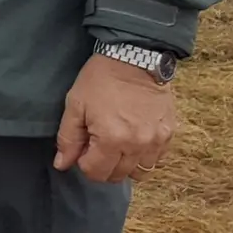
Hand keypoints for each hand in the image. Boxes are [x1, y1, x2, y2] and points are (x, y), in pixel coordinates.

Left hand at [54, 54, 176, 182]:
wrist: (136, 57)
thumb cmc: (101, 79)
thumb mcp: (75, 105)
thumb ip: (68, 139)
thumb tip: (62, 164)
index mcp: (111, 139)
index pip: (96, 172)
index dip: (84, 163)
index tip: (83, 148)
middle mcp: (137, 145)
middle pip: (118, 175)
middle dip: (103, 166)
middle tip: (97, 145)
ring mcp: (157, 141)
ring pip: (140, 172)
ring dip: (125, 165)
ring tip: (116, 145)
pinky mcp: (169, 134)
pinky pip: (157, 159)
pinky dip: (144, 156)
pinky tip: (134, 140)